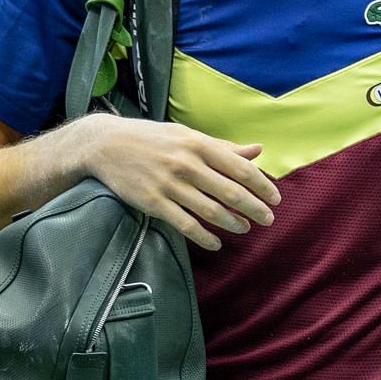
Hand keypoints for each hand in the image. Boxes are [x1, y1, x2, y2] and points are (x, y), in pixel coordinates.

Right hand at [76, 114, 280, 251]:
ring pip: (210, 211)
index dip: (262, 185)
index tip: (275, 198)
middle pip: (230, 192)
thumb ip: (223, 147)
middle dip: (254, 209)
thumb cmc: (151, 138)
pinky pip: (185, 225)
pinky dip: (204, 238)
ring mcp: (169, 184)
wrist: (105, 144)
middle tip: (268, 219)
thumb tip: (258, 151)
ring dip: (232, 224)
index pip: (240, 167)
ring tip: (244, 229)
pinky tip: (215, 244)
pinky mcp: (154, 203)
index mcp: (198, 144)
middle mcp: (186, 164)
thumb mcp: (187, 135)